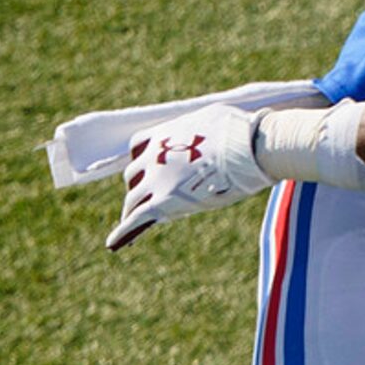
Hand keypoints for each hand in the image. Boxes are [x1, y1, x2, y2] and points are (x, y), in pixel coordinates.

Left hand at [107, 103, 271, 249]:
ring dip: (134, 211)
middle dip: (141, 189)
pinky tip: (114, 244)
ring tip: (131, 228)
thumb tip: (212, 132)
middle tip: (150, 203)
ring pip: (133, 200)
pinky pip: (136, 218)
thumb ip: (200, 131)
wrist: (250, 146)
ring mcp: (157, 179)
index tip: (150, 173)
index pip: (138, 148)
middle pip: (134, 177)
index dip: (143, 162)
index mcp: (163, 134)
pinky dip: (123, 232)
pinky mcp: (165, 201)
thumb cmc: (242, 131)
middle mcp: (153, 156)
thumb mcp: (213, 120)